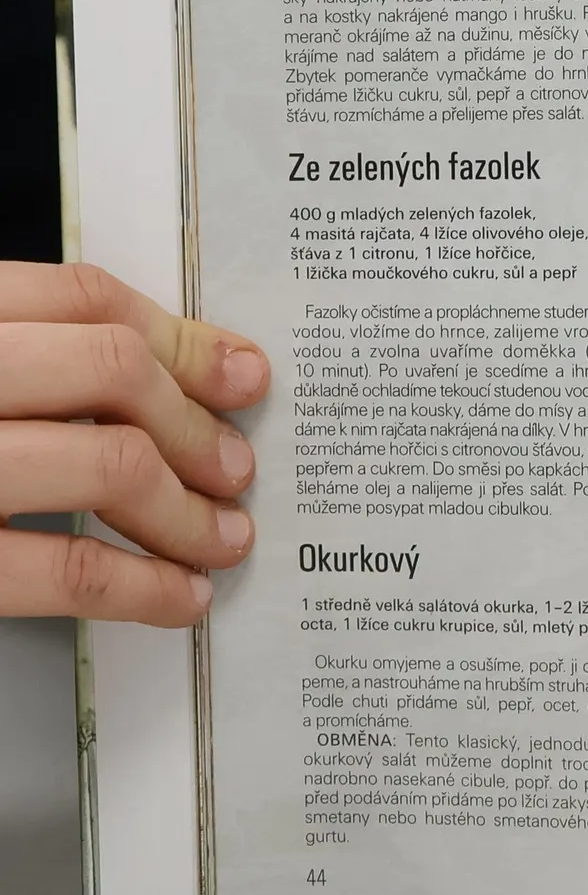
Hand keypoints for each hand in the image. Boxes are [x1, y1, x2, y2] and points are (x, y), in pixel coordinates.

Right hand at [0, 264, 267, 623]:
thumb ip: (38, 362)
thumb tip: (181, 376)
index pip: (84, 300)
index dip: (182, 341)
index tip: (243, 375)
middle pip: (114, 371)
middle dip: (197, 425)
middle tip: (238, 468)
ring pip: (112, 463)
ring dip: (190, 512)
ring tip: (224, 539)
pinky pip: (67, 566)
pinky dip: (143, 586)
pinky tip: (176, 594)